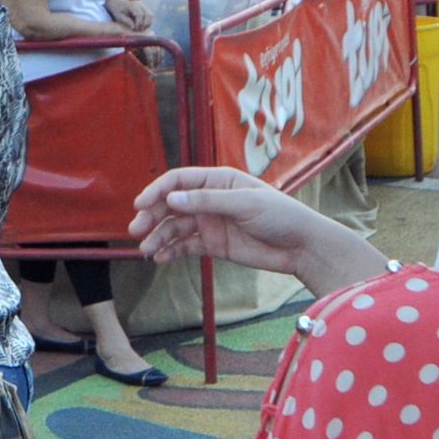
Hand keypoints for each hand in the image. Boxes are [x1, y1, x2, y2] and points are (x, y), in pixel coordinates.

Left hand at [113, 0, 151, 31]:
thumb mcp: (119, 16)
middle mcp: (140, 4)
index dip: (139, 23)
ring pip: (151, 16)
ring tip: (140, 29)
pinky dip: (147, 22)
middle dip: (145, 24)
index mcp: (132, 5)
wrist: (118, 2)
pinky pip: (150, 16)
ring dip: (148, 24)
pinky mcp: (145, 9)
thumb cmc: (117, 10)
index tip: (135, 29)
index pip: (140, 15)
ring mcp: (143, 6)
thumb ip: (127, 21)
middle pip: (148, 15)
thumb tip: (134, 28)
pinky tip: (141, 26)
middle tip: (139, 30)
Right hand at [133, 168, 374, 291]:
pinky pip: (186, 246)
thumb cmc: (280, 216)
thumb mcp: (245, 204)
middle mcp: (210, 200)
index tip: (141, 205)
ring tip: (146, 250)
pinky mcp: (214, 244)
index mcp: (218, 181)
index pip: (179, 180)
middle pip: (172, 205)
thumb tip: (172, 198)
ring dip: (159, 237)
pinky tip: (161, 258)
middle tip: (137, 230)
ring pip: (175, 228)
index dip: (157, 190)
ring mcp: (211, 222)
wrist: (302, 247)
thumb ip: (207, 201)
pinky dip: (171, 251)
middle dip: (152, 216)